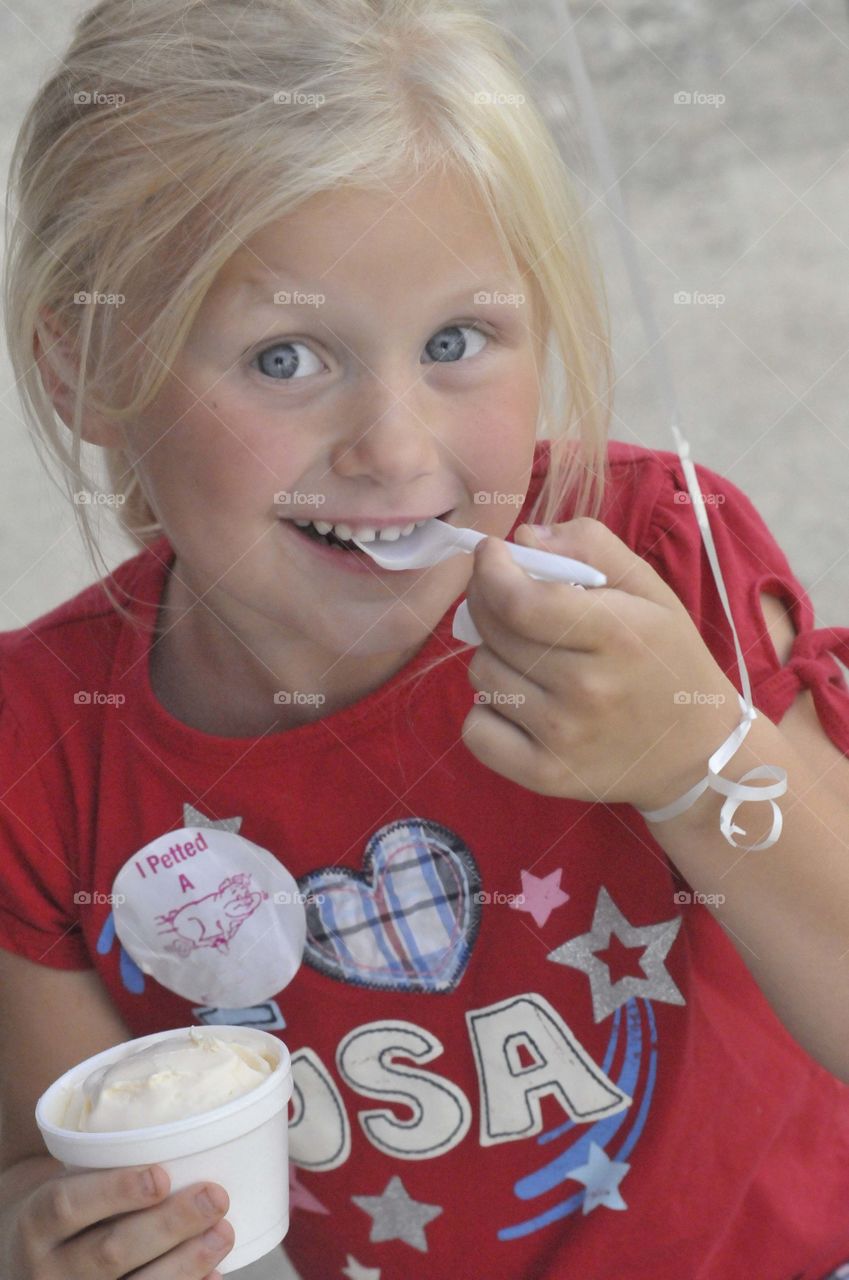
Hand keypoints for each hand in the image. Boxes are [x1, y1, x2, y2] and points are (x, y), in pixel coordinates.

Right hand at [9, 1164, 232, 1278]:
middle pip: (109, 1252)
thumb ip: (109, 1165)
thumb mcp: (69, 1180)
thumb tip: (192, 1131)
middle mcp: (49, 1268)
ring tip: (222, 1234)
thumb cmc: (69, 1206)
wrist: (31, 1255)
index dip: (116, 1191)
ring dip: (185, 1263)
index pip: (68, 1206)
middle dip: (168, 1226)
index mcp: (37, 1222)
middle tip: (215, 1198)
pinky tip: (214, 1273)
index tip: (161, 1176)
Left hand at [460, 518, 740, 811]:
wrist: (697, 753)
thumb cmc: (667, 660)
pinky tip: (520, 703)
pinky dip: (486, 713)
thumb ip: (591, 546)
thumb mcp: (649, 590)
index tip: (492, 554)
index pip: (521, 601)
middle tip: (511, 601)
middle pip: (493, 632)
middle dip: (489, 603)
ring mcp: (563, 738)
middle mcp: (587, 689)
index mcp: (617, 634)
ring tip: (532, 659)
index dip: (491, 571)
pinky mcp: (544, 776)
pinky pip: (476, 732)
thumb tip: (524, 538)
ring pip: (481, 674)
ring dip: (495, 657)